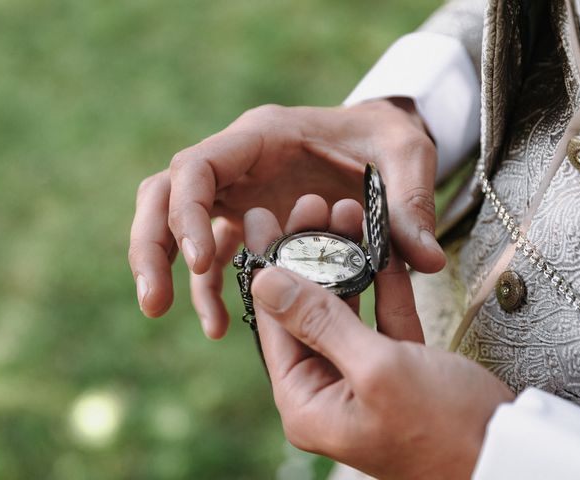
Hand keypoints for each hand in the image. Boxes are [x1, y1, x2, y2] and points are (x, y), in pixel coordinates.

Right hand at [129, 99, 444, 338]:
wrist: (379, 138)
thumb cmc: (388, 138)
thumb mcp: (407, 156)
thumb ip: (411, 203)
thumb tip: (427, 262)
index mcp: (262, 136)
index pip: (199, 166)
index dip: (188, 211)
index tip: (203, 263)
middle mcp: (238, 162)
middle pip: (165, 193)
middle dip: (152, 245)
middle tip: (154, 301)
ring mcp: (238, 190)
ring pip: (175, 223)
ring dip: (168, 272)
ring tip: (189, 323)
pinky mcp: (245, 216)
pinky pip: (213, 250)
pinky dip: (210, 287)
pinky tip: (222, 323)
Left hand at [245, 196, 513, 479]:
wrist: (510, 454)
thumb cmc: (446, 427)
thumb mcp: (378, 369)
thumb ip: (321, 322)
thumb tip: (266, 281)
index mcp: (307, 401)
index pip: (275, 324)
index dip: (270, 267)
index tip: (264, 220)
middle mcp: (328, 388)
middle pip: (307, 309)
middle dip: (310, 255)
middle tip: (309, 205)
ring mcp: (362, 375)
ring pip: (346, 305)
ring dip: (347, 260)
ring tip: (345, 210)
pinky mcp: (398, 364)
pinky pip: (381, 312)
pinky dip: (382, 278)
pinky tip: (379, 240)